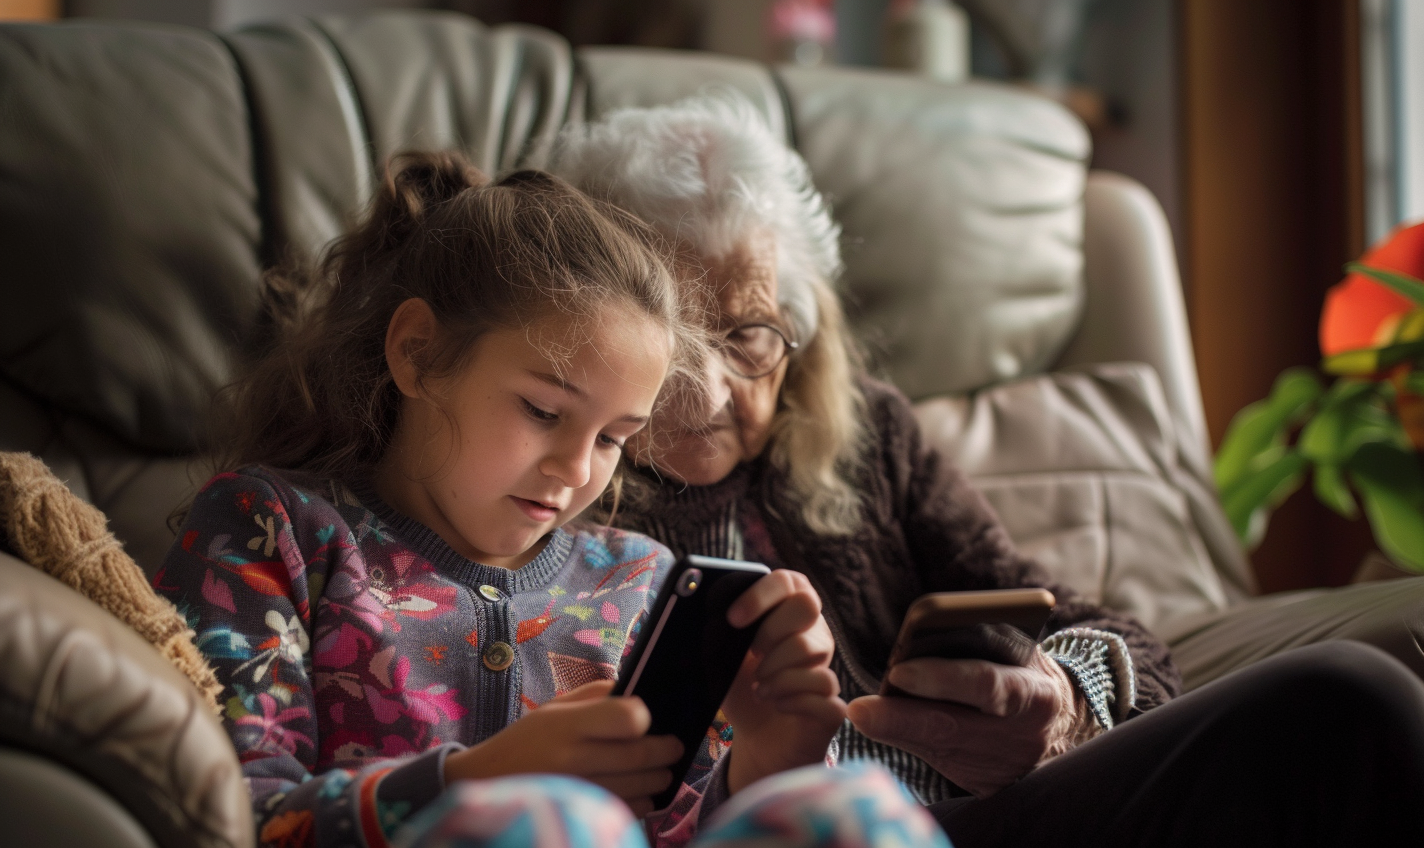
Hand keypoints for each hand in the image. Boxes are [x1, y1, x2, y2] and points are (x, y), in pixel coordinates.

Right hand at [445, 680, 681, 816]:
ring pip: (639, 788)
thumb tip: (640, 691)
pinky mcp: (580, 813)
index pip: (627, 718)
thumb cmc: (526, 741)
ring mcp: (577, 792)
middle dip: (667, 751)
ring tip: (663, 771)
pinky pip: (626, 811)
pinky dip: (642, 802)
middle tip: (675, 748)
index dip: (643, 717)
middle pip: (640, 756)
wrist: (483, 785)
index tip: (646, 718)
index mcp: (567, 724)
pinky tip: (643, 793)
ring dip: (659, 779)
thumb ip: (597, 694)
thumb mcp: (554, 707)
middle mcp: (573, 759)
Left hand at [720, 570, 846, 793]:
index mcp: (789, 615)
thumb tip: (717, 615)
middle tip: (752, 655)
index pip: (788, 581)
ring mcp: (828, 667)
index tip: (734, 618)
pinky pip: (819, 689)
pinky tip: (776, 705)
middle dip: (771, 629)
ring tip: (758, 688)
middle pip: (806, 605)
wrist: (756, 740)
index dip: (761, 595)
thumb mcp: (723, 658)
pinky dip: (787, 698)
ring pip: (810, 649)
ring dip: (773, 671)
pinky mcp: (833, 703)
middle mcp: (816, 635)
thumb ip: (722, 632)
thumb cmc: (742, 690)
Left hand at [846, 650, 1085, 797]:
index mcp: (1036, 693)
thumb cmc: (1027, 674)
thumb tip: (925, 633)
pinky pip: (940, 763)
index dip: (942, 678)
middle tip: (861, 709)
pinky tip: (882, 725)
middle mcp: (1021, 736)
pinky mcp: (986, 786)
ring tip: (862, 713)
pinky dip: (909, 742)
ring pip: (939, 751)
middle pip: (951, 727)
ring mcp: (1003, 767)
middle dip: (901, 718)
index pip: (986, 685)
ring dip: (896, 730)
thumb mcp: (1020, 654)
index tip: (899, 671)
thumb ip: (984, 644)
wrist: (1060, 729)